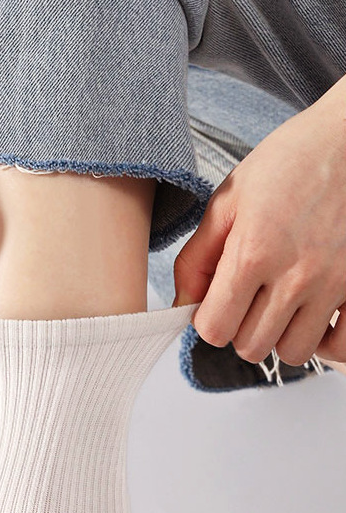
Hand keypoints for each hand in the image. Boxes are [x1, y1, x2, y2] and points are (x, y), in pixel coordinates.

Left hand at [174, 81, 345, 367]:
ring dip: (280, 335)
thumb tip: (183, 302)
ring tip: (280, 304)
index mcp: (254, 251)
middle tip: (248, 298)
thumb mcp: (229, 198)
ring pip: (292, 352)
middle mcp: (295, 275)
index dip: (208, 319)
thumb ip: (198, 256)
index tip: (216, 302)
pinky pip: (342, 349)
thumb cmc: (292, 160)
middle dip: (241, 327)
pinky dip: (325, 341)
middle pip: (250, 347)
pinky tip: (315, 316)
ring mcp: (335, 285)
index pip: (214, 329)